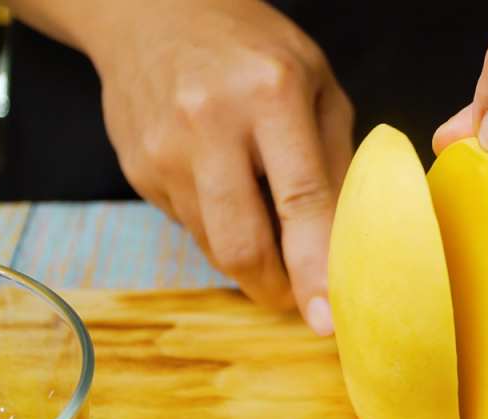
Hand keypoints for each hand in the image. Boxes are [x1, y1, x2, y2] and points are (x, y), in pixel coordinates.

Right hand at [87, 0, 352, 335]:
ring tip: (267, 225)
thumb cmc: (248, 44)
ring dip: (251, 260)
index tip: (328, 318)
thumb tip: (351, 239)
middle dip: (277, 289)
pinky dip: (219, 230)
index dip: (316, 268)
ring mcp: (164, 151)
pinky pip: (189, 227)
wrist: (149, 11)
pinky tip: (227, 190)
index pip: (301, 201)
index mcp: (270, 94)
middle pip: (243, 246)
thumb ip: (337, 157)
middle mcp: (210, 124)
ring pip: (214, 247)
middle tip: (300, 295)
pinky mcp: (137, 170)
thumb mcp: (315, 80)